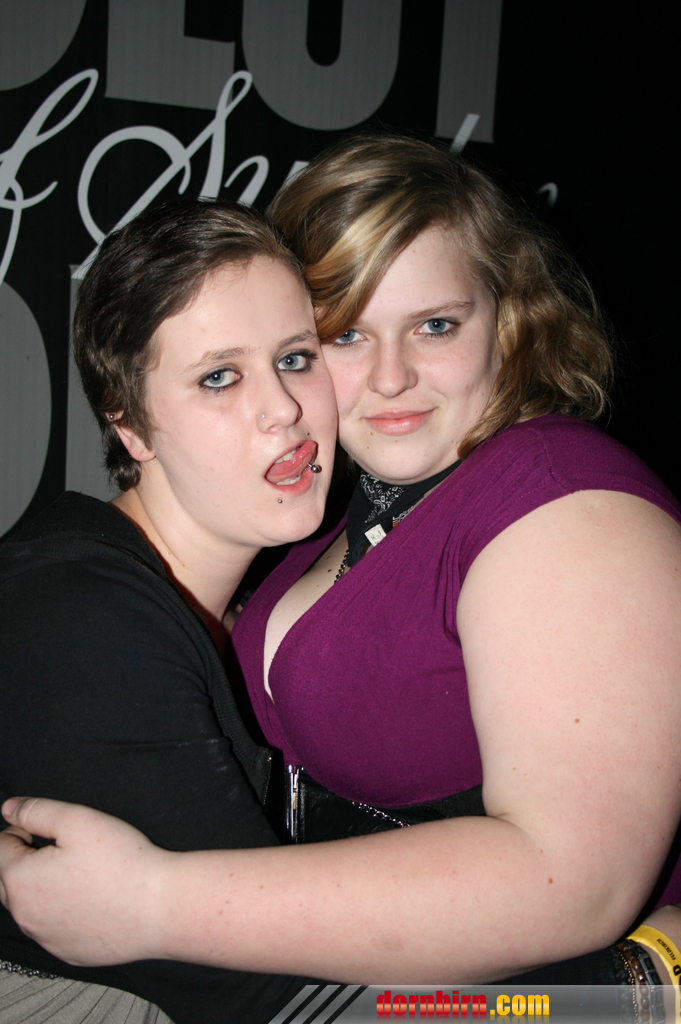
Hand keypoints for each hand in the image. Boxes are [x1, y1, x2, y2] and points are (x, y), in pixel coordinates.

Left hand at [0, 797, 168, 965]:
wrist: (158, 907)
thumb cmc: (122, 863)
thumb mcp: (77, 819)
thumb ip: (36, 811)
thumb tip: (9, 809)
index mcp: (20, 881)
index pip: (0, 848)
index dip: (22, 829)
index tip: (49, 828)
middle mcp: (25, 916)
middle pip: (6, 881)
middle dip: (24, 860)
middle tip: (63, 848)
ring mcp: (45, 938)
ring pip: (30, 906)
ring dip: (42, 887)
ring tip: (80, 872)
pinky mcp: (67, 952)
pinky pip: (52, 928)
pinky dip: (61, 912)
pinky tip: (90, 898)